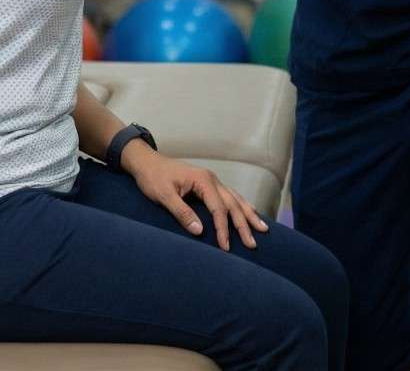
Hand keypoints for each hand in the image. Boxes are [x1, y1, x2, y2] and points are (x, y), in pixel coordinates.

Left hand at [125, 146, 268, 250]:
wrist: (146, 162)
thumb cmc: (153, 179)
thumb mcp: (164, 196)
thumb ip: (182, 212)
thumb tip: (200, 231)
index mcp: (203, 180)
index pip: (218, 208)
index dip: (223, 229)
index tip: (225, 248)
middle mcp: (211, 179)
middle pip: (232, 204)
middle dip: (244, 224)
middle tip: (252, 244)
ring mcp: (211, 180)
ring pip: (235, 198)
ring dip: (248, 214)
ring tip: (263, 228)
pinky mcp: (208, 183)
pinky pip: (230, 195)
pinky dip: (242, 205)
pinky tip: (250, 211)